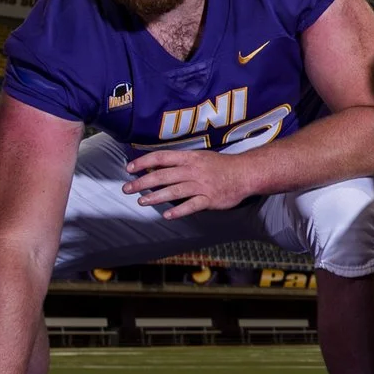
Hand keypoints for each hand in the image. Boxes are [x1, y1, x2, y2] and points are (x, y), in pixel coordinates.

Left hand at [123, 147, 258, 217]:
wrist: (245, 173)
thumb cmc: (221, 166)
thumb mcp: (200, 157)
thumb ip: (181, 163)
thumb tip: (158, 167)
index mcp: (190, 158)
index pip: (161, 157)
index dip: (144, 162)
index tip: (130, 168)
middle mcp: (193, 170)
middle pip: (163, 175)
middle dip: (143, 182)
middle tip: (127, 189)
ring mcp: (201, 185)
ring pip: (174, 190)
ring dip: (156, 196)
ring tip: (142, 201)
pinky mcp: (209, 199)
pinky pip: (192, 205)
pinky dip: (179, 210)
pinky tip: (167, 215)